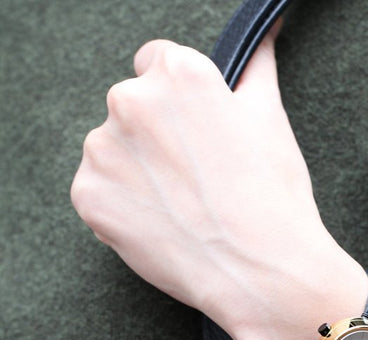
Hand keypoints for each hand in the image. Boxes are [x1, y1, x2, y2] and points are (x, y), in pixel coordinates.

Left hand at [71, 29, 366, 339]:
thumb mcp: (272, 122)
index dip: (181, 103)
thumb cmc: (274, 199)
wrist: (262, 272)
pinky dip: (122, 207)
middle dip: (158, 136)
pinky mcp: (90, 197)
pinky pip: (99, 193)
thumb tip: (265, 37)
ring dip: (137, 171)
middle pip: (133, 107)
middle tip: (197, 179)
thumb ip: (257, 70)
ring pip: (113, 151)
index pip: (159, 63)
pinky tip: (162, 225)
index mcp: (178, 75)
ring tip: (182, 207)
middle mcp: (131, 101)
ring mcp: (105, 150)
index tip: (197, 135)